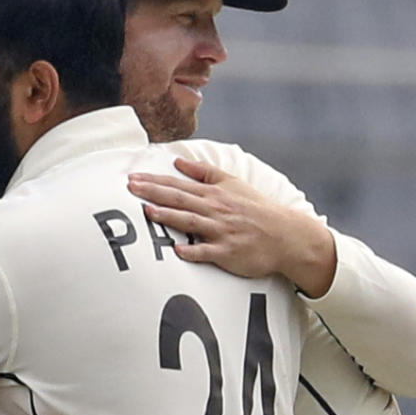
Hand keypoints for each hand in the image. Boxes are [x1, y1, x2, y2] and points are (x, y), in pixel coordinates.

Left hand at [128, 157, 335, 296]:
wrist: (286, 235)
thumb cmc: (256, 209)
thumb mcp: (233, 184)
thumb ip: (204, 172)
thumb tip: (178, 162)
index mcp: (214, 195)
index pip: (178, 186)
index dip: (154, 182)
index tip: (132, 178)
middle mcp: (216, 211)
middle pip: (180, 201)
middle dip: (154, 194)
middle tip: (129, 188)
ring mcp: (222, 232)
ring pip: (191, 223)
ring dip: (169, 218)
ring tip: (147, 213)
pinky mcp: (229, 252)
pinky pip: (208, 252)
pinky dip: (193, 251)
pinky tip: (177, 251)